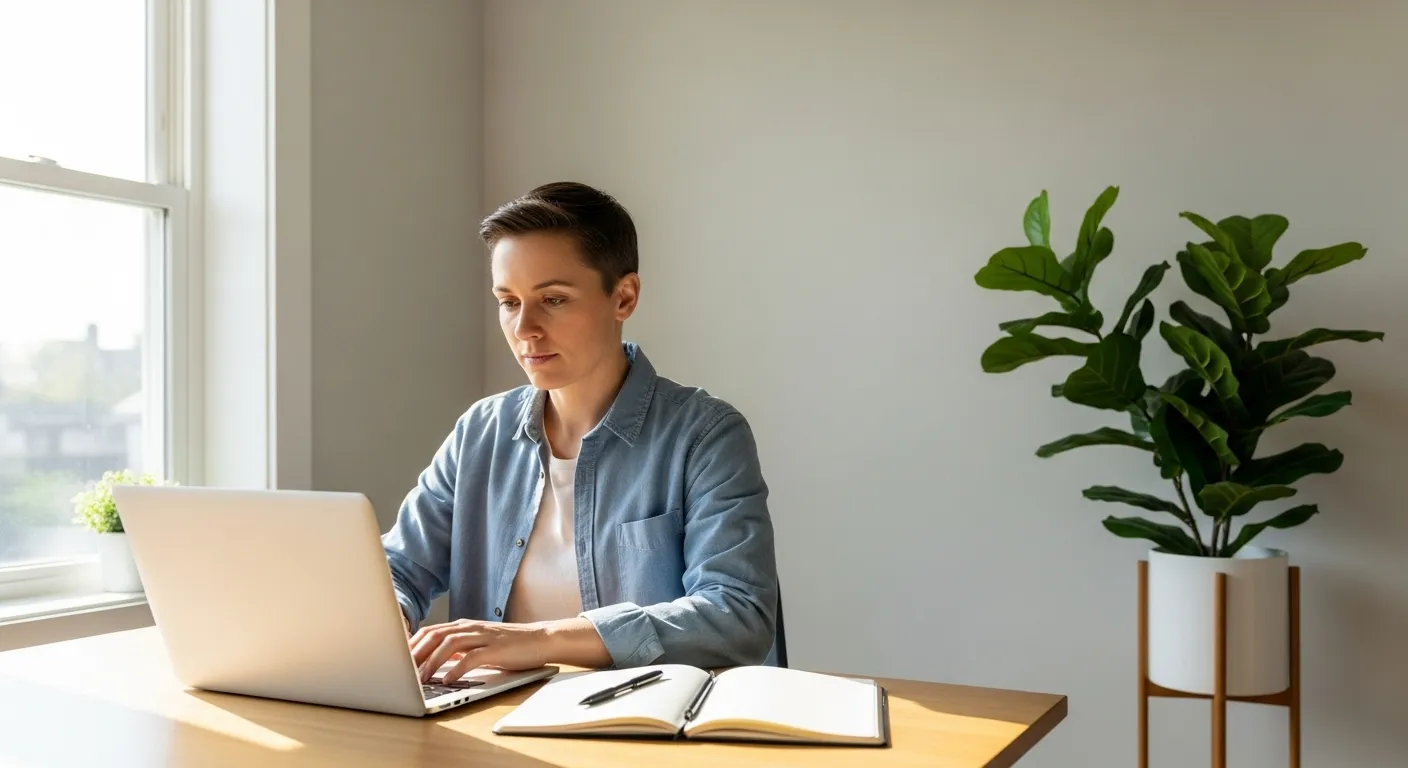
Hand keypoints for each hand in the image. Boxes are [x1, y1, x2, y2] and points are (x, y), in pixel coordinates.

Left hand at [410, 619, 551, 681]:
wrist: (541, 639)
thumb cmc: (510, 645)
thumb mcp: (480, 644)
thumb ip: (459, 648)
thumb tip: (434, 659)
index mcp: (465, 626)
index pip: (431, 631)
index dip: (412, 645)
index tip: (398, 660)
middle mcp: (471, 628)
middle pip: (435, 635)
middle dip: (416, 653)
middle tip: (402, 670)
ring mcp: (484, 637)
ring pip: (450, 644)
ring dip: (432, 662)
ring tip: (421, 679)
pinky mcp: (496, 649)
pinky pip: (471, 657)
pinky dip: (457, 668)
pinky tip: (447, 680)